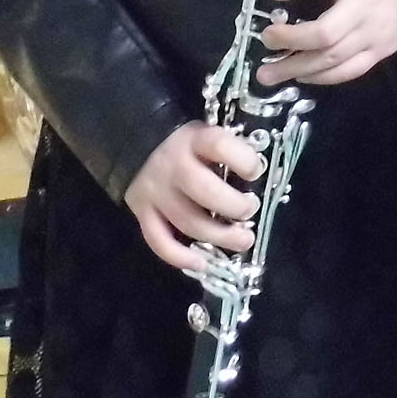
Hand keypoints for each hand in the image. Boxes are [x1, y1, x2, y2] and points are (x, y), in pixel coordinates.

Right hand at [122, 121, 265, 272]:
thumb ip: (229, 151)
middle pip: (205, 191)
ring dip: (219, 237)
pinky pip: (158, 240)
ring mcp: (155, 191)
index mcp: (194, 140)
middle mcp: (173, 165)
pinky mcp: (142, 212)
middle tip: (249, 211)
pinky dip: (180, 257)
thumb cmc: (186, 144)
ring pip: (187, 221)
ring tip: (243, 240)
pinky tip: (201, 263)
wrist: (137, 141)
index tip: (256, 171)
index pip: (220, 146)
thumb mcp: (207, 134)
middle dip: (235, 206)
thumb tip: (259, 175)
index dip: (244, 160)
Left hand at [256, 0, 396, 86]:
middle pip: (325, 33)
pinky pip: (349, 71)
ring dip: (297, 68)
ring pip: (333, 58)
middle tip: (266, 39)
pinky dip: (322, 77)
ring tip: (267, 75)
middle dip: (291, 40)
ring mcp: (375, 33)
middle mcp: (365, 6)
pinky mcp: (382, 51)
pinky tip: (301, 75)